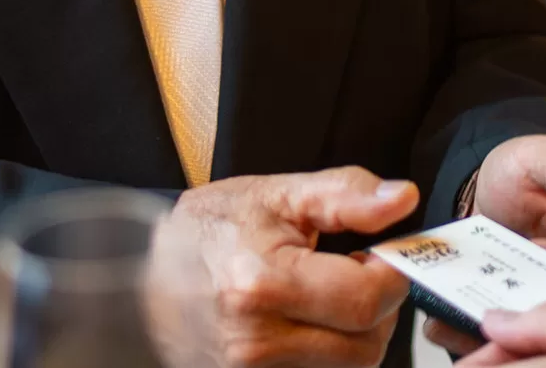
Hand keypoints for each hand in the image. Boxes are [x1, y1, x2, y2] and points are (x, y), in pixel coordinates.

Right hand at [150, 166, 418, 367]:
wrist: (144, 280)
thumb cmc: (206, 233)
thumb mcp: (273, 194)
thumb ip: (344, 194)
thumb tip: (401, 200)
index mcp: (263, 285)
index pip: (367, 300)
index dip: (390, 273)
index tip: (380, 253)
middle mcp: (256, 342)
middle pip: (366, 347)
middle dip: (377, 308)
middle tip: (358, 274)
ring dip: (354, 334)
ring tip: (329, 297)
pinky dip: (329, 353)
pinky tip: (312, 323)